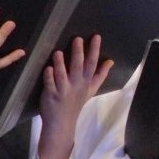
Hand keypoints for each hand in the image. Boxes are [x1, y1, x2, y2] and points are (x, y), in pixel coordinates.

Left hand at [38, 35, 113, 158]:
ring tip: (58, 52)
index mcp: (86, 82)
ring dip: (60, 63)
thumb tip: (110, 61)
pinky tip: (48, 68)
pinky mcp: (50, 94)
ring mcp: (63, 90)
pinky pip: (49, 84)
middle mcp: (76, 84)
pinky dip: (49, 77)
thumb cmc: (76, 102)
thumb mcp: (92, 89)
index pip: (92, 64)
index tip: (96, 36)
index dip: (94, 50)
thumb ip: (101, 74)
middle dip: (78, 53)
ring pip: (62, 75)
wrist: (62, 122)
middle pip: (78, 67)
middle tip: (78, 39)